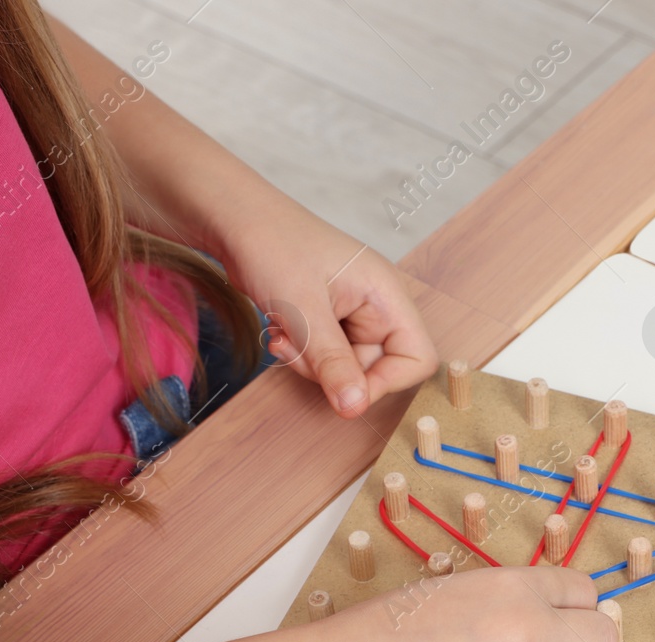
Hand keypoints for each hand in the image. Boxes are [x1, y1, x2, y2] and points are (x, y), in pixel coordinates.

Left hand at [216, 196, 438, 417]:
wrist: (237, 220)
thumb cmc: (273, 245)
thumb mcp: (304, 310)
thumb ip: (332, 362)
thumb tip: (355, 408)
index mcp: (387, 295)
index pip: (417, 358)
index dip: (387, 382)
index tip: (346, 390)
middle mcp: (377, 306)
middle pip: (376, 369)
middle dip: (331, 371)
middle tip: (296, 348)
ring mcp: (353, 313)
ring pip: (345, 368)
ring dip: (310, 363)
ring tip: (284, 335)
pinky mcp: (330, 319)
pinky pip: (325, 357)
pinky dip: (302, 353)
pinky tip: (281, 331)